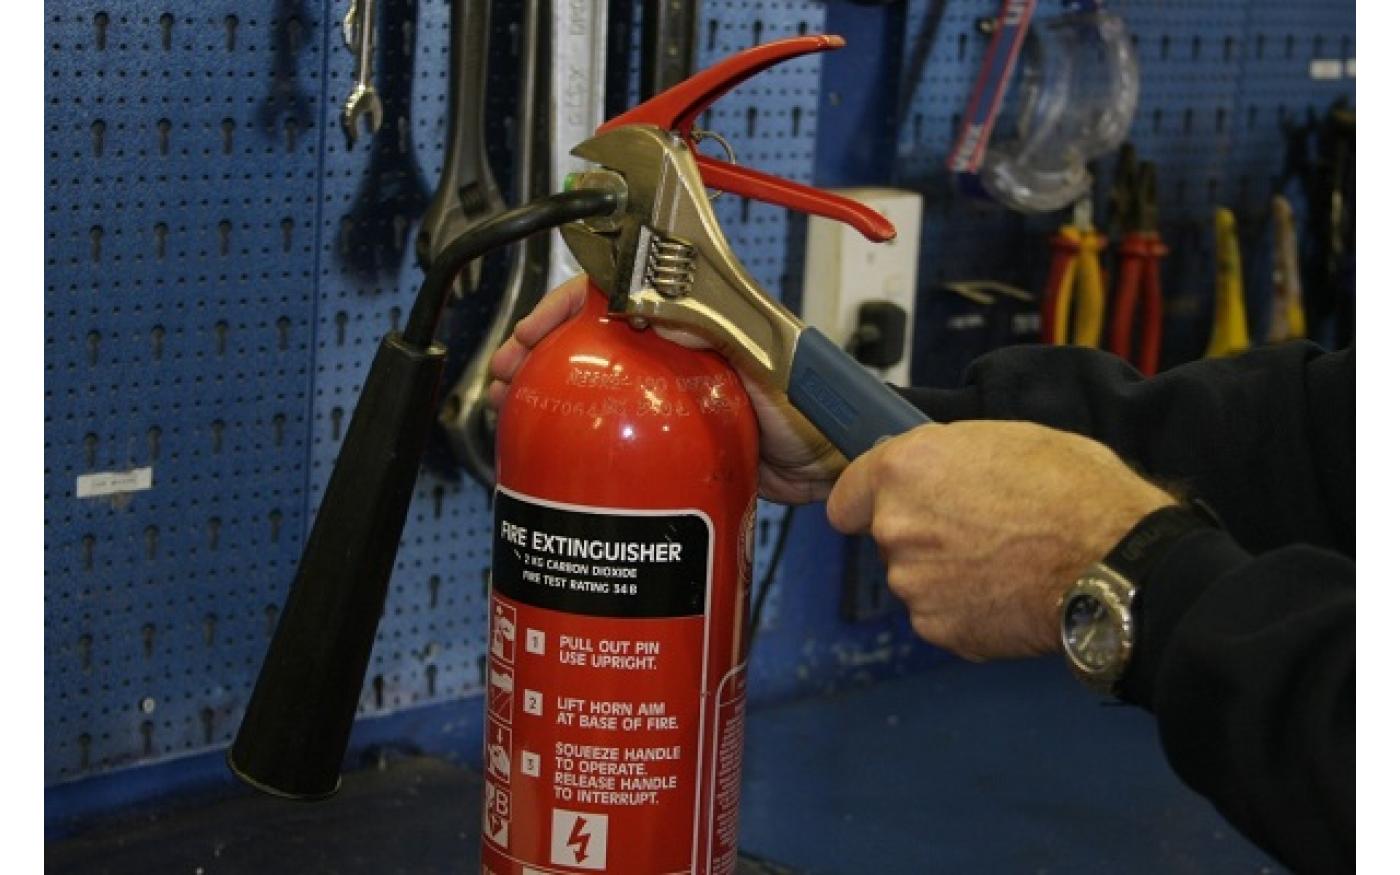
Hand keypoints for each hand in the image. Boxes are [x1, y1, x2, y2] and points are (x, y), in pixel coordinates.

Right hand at [488, 276, 846, 503]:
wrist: (839, 465)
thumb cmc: (816, 404)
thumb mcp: (762, 358)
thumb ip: (715, 332)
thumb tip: (651, 307)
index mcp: (696, 319)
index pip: (615, 297)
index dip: (564, 312)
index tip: (528, 336)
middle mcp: (678, 353)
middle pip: (595, 344)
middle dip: (542, 357)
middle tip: (505, 383)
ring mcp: (674, 400)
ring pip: (600, 391)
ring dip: (553, 400)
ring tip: (514, 419)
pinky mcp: (677, 445)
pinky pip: (622, 439)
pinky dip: (587, 445)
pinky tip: (559, 459)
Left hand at [827, 421, 1174, 660]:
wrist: (1117, 563)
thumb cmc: (1075, 491)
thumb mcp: (1007, 438)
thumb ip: (947, 456)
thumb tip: (929, 468)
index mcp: (905, 470)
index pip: (846, 495)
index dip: (868, 500)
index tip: (884, 506)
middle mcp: (896, 527)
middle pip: (887, 536)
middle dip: (922, 534)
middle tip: (978, 528)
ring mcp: (915, 584)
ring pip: (916, 578)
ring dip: (945, 574)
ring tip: (1003, 561)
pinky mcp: (939, 628)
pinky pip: (941, 615)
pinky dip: (967, 609)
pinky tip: (1008, 592)